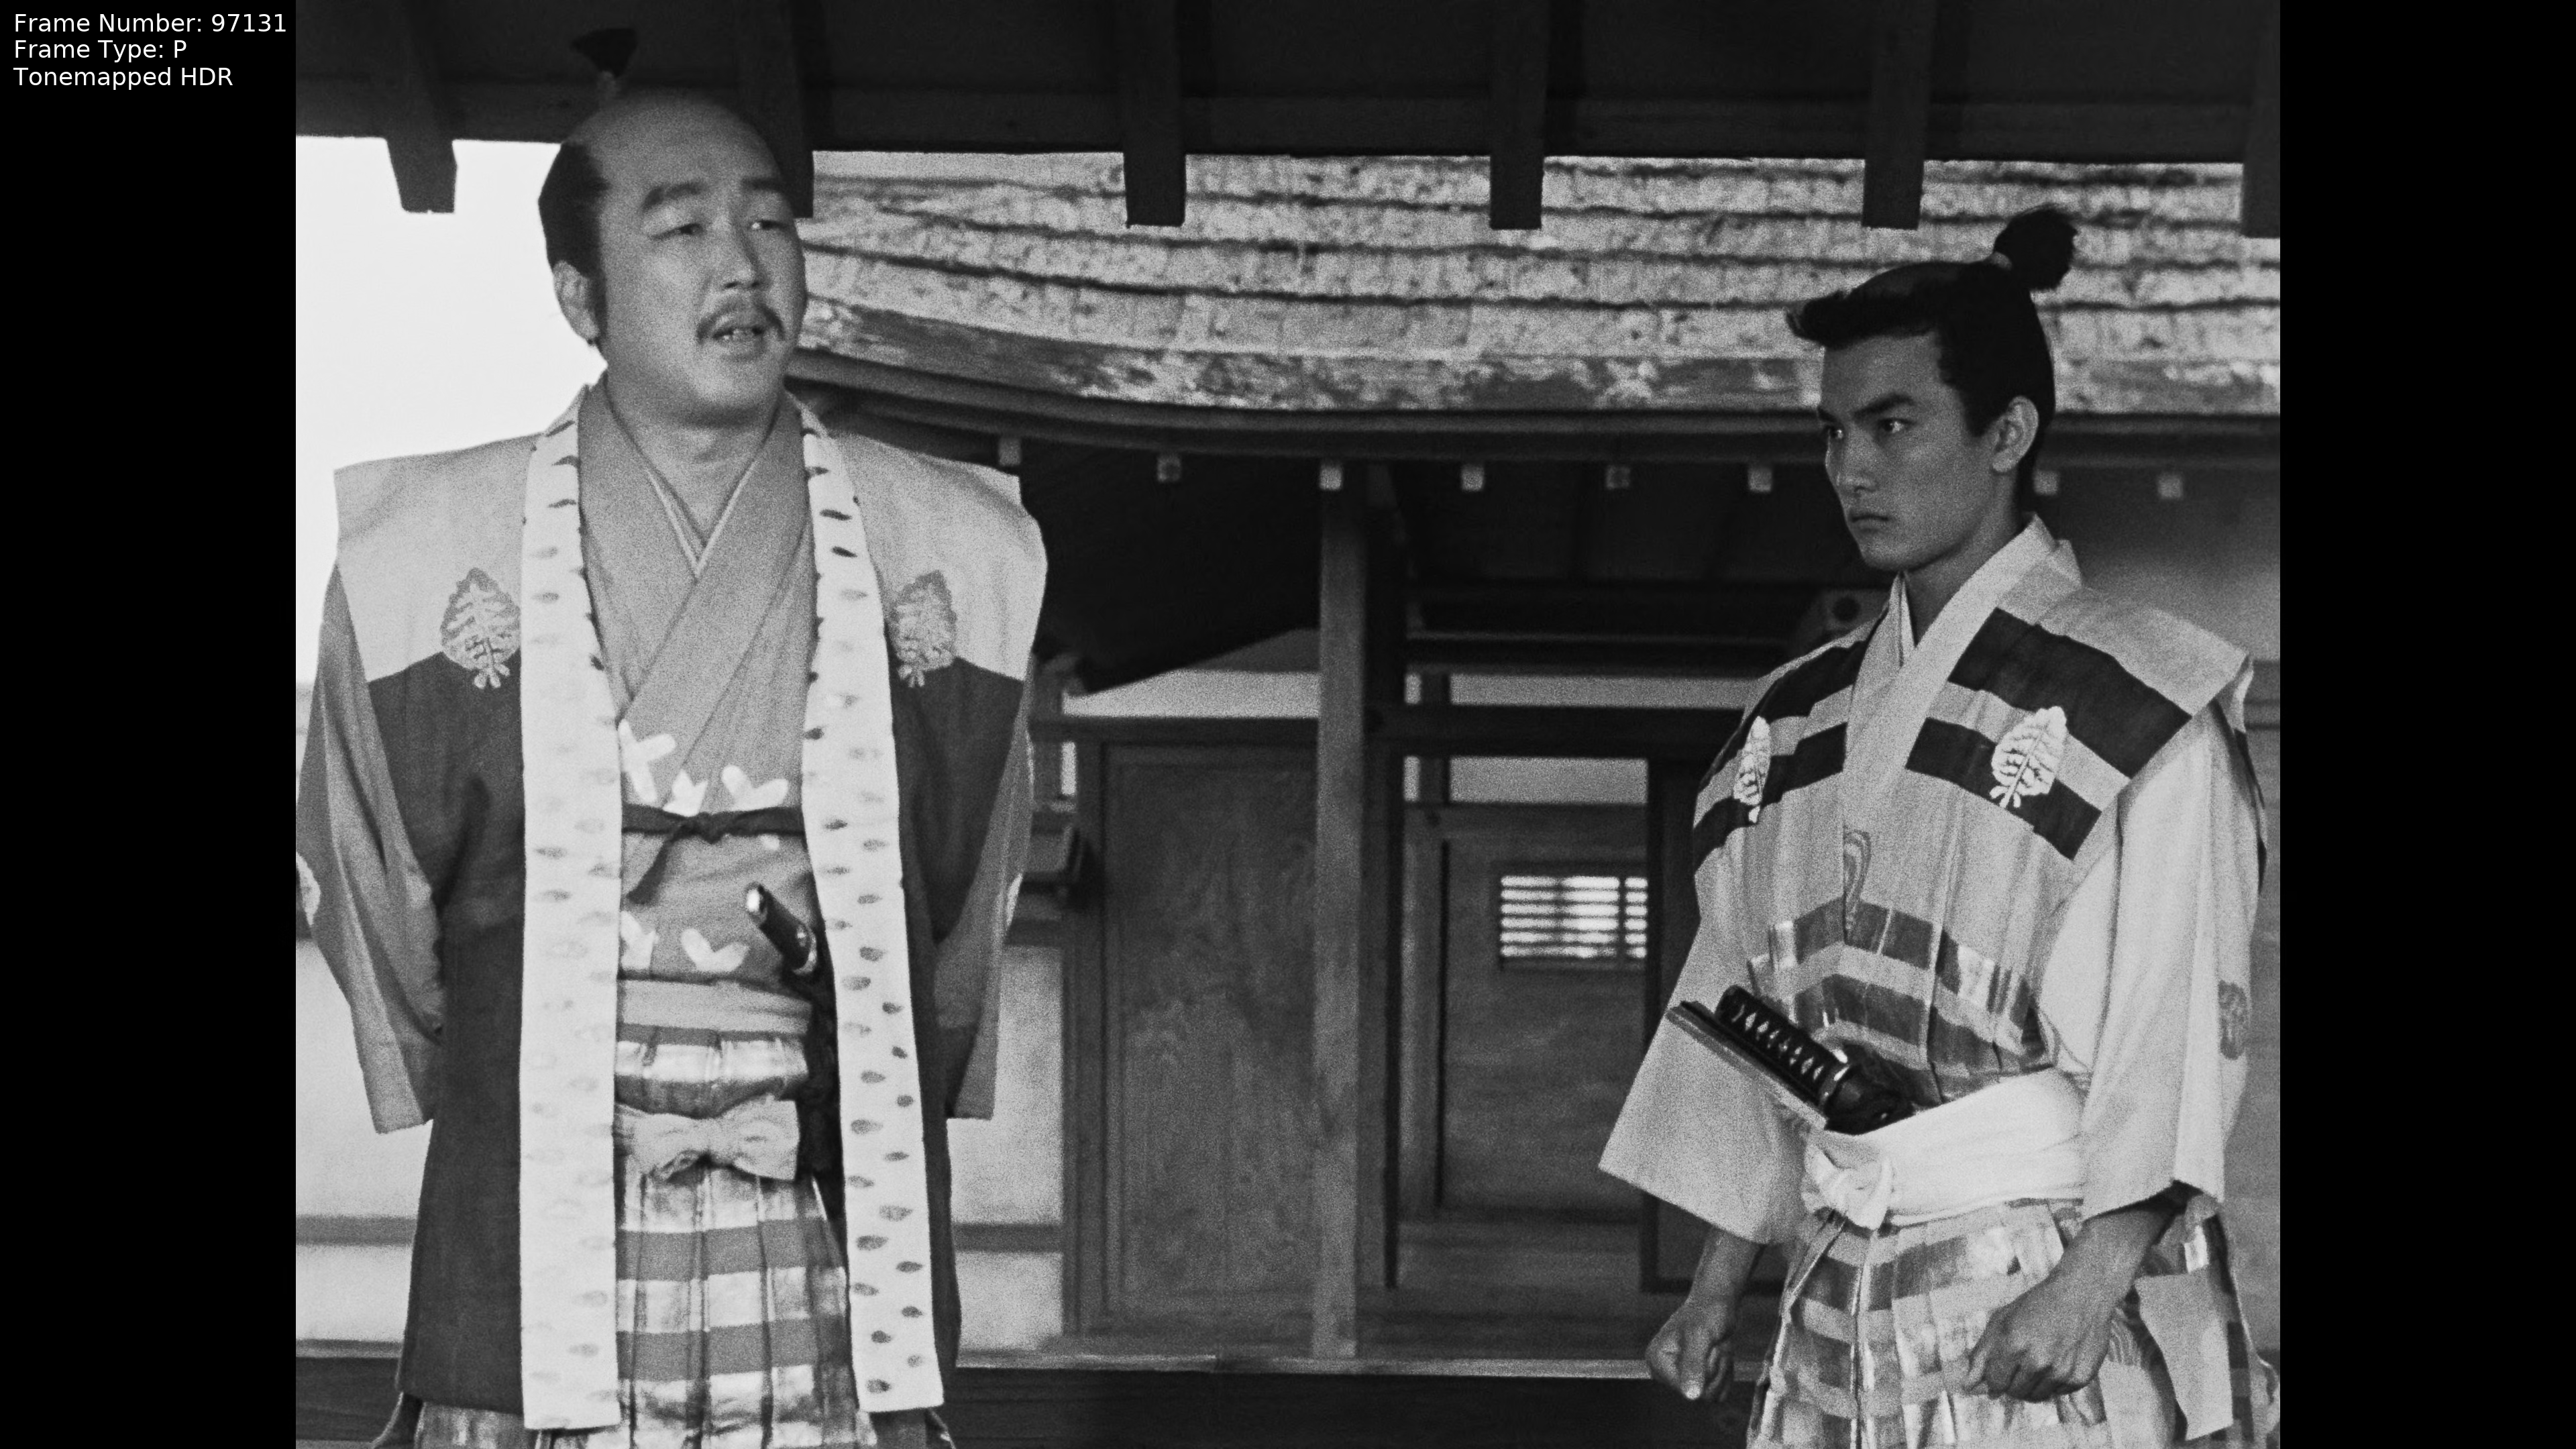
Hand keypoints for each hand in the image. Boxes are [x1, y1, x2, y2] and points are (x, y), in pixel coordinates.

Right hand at [1645, 1291, 1737, 1402]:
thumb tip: (1690, 1396)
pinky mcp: (1698, 1382)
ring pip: (1711, 1396)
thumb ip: (1693, 1365)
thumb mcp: (1699, 1336)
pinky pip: (1719, 1394)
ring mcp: (1682, 1379)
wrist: (1719, 1307)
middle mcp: (1665, 1373)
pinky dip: (1726, 1374)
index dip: (1704, 1370)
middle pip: (1699, 1394)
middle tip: (1713, 1344)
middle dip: (1714, 1368)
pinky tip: (1720, 1355)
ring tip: (1717, 1347)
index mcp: (1656, 1360)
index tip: (1707, 1345)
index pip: (1684, 1388)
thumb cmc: (1706, 1314)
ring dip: (1722, 1369)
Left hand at [1962, 1264, 2120, 1401]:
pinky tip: (2058, 1360)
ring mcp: (2061, 1372)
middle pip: (2016, 1392)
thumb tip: (1967, 1384)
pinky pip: (2059, 1392)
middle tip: (2021, 1363)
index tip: (1999, 1372)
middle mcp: (2038, 1361)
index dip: (1995, 1378)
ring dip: (2033, 1384)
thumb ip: (1982, 1353)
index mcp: (2014, 1344)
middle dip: (2013, 1382)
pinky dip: (2054, 1382)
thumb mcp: (2003, 1320)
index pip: (1996, 1382)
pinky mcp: (2080, 1378)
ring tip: (2039, 1361)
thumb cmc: (2038, 1305)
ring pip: (2037, 1396)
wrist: (2082, 1293)